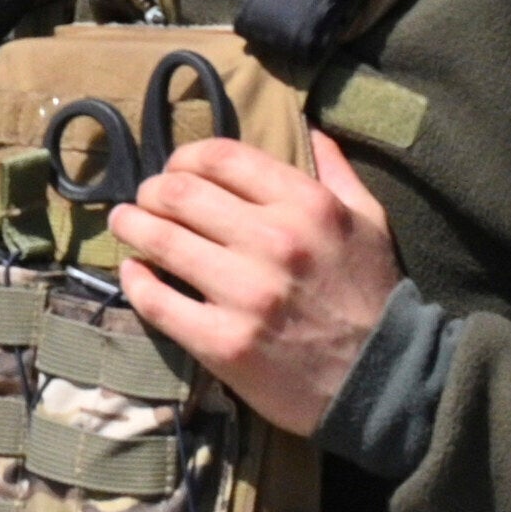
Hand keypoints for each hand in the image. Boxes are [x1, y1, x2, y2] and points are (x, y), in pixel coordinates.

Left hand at [111, 135, 402, 437]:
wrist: (385, 382)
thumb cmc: (374, 296)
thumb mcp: (369, 221)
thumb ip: (337, 172)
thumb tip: (311, 129)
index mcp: (306, 204)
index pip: (220, 157)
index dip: (184, 157)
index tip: (176, 170)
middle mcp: (273, 241)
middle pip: (179, 192)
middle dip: (151, 190)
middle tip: (145, 200)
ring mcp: (245, 294)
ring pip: (159, 239)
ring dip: (132, 225)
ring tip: (125, 224)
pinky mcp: (223, 342)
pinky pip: (157, 301)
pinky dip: (135, 280)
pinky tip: (134, 272)